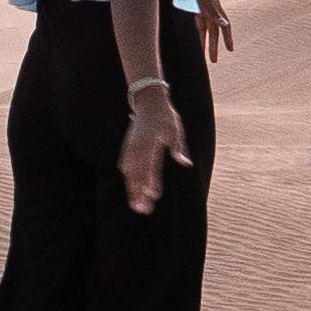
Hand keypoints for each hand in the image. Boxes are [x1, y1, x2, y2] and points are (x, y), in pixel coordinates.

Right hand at [119, 92, 194, 213]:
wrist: (148, 100)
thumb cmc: (165, 116)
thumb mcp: (175, 130)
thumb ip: (178, 147)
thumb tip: (185, 163)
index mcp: (150, 142)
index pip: (150, 166)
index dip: (151, 182)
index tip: (154, 197)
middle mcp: (138, 145)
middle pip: (136, 173)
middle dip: (138, 193)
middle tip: (142, 210)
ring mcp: (130, 146)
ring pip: (129, 172)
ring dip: (132, 188)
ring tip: (136, 204)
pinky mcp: (127, 146)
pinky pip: (125, 164)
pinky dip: (128, 177)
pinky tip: (131, 187)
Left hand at [197, 0, 235, 63]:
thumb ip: (213, 11)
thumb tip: (224, 24)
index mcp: (215, 6)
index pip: (225, 26)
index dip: (228, 38)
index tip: (230, 50)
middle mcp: (210, 8)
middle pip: (213, 31)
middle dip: (213, 46)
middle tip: (213, 61)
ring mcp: (201, 8)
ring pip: (203, 29)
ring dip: (203, 42)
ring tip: (201, 56)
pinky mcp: (192, 6)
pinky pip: (196, 23)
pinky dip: (196, 32)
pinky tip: (193, 39)